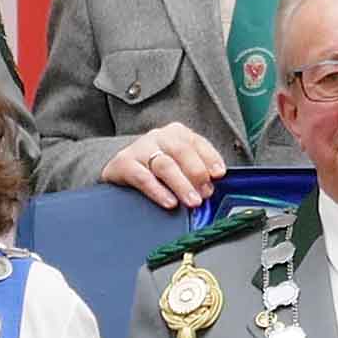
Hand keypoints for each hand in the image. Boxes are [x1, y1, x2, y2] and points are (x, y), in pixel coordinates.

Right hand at [100, 124, 225, 210]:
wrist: (119, 170)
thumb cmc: (154, 170)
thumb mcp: (178, 164)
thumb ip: (195, 172)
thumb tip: (212, 189)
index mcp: (177, 134)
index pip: (197, 143)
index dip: (210, 159)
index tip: (219, 175)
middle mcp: (159, 137)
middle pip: (181, 152)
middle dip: (197, 173)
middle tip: (206, 194)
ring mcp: (140, 149)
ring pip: (165, 165)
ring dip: (181, 185)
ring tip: (192, 201)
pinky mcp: (123, 164)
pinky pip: (143, 178)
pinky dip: (158, 191)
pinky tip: (170, 203)